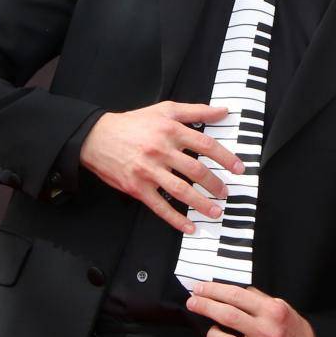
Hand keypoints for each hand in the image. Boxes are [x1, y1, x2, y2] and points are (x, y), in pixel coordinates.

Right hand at [79, 101, 244, 232]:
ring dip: (202, 204)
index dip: (226, 158)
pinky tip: (189, 227)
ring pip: (181, 191)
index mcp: (171, 131)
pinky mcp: (137, 187)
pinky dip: (175, 219)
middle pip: (196, 171)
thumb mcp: (165, 110)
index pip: (206, 145)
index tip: (239, 169)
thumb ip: (196, 111)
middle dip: (216, 184)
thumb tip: (223, 111)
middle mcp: (161, 151)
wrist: (96, 137)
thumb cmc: (134, 123)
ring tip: (216, 211)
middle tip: (226, 192)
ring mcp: (149, 171)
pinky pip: (159, 206)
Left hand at [186, 281, 321, 336]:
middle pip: (227, 316)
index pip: (236, 296)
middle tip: (192, 302)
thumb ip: (256, 298)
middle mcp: (267, 332)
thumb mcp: (280, 305)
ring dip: (212, 333)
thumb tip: (228, 290)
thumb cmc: (290, 327)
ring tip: (213, 329)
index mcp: (273, 312)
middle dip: (205, 306)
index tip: (199, 288)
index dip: (214, 290)